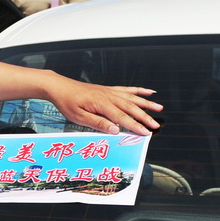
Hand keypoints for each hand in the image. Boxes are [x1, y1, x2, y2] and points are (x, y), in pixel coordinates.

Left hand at [45, 78, 161, 135]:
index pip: (121, 117)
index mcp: (101, 103)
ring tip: (159, 108)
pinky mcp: (108, 89)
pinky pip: (127, 89)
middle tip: (156, 125)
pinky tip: (149, 92)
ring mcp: (109, 91)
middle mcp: (108, 95)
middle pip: (130, 107)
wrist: (60, 87)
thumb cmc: (67, 102)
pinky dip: (139, 90)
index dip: (135, 125)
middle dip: (144, 117)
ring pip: (132, 97)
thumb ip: (98, 123)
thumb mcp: (78, 117)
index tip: (146, 132)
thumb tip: (115, 130)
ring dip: (146, 103)